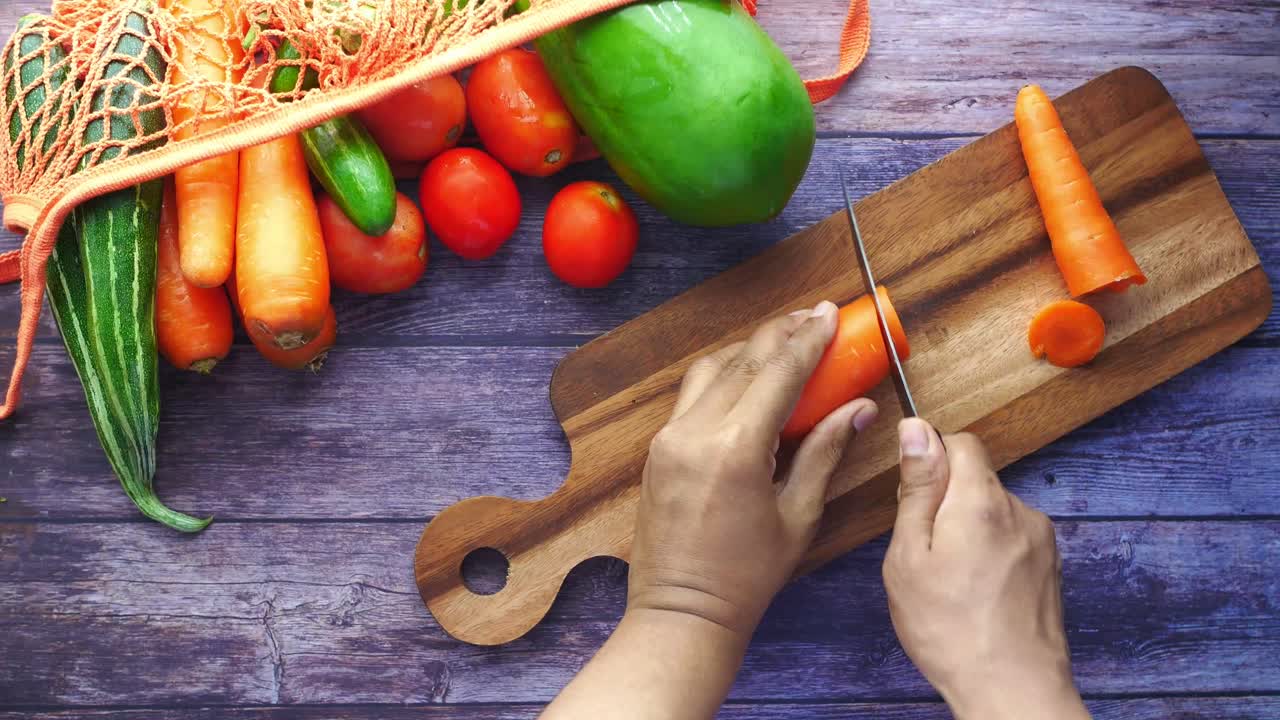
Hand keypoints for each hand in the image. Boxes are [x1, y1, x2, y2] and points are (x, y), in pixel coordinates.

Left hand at [628, 301, 879, 636]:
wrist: (681, 610)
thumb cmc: (746, 574)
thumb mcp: (798, 514)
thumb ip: (826, 452)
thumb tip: (860, 407)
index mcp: (736, 448)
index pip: (778, 373)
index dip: (809, 338)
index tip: (832, 313)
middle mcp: (695, 432)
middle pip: (743, 359)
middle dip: (782, 333)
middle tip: (814, 317)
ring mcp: (669, 438)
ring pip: (711, 369)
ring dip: (749, 348)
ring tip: (785, 339)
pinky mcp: (658, 448)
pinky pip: (692, 394)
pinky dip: (723, 374)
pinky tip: (748, 374)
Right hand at [882, 420, 1088, 719]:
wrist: (1013, 689)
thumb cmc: (950, 630)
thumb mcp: (909, 556)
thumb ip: (916, 489)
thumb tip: (917, 431)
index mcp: (980, 501)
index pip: (961, 442)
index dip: (932, 459)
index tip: (915, 496)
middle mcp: (1019, 510)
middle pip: (977, 478)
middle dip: (947, 501)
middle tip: (927, 551)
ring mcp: (1041, 538)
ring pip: (993, 509)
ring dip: (970, 528)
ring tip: (953, 578)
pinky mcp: (1050, 563)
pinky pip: (1012, 536)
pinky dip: (991, 550)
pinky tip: (977, 590)